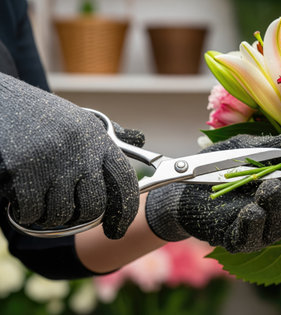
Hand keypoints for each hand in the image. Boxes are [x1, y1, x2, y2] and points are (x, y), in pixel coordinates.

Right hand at [0, 73, 141, 238]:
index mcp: (98, 138)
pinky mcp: (24, 171)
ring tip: (38, 195)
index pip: (125, 181)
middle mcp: (81, 150)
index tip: (117, 230)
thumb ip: (110, 134)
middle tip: (65, 211)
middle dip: (80, 217)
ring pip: (62, 213)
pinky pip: (32, 212)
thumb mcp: (79, 119)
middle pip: (94, 206)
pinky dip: (25, 212)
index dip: (126, 211)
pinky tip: (18, 194)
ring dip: (49, 214)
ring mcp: (53, 161)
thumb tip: (140, 140)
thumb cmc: (41, 115)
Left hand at [145, 134, 280, 252]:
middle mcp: (280, 212)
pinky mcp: (238, 240)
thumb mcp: (245, 148)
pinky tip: (252, 210)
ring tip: (271, 186)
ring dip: (280, 205)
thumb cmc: (217, 166)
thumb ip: (271, 146)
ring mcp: (261, 229)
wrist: (182, 186)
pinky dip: (254, 224)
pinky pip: (251, 238)